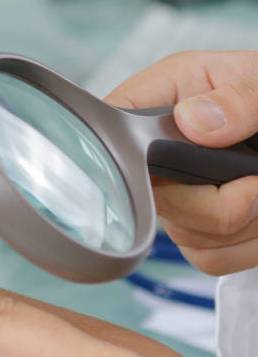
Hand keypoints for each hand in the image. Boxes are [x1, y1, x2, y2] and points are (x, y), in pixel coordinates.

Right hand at [108, 51, 257, 274]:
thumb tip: (191, 122)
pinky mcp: (202, 227)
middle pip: (152, 200)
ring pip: (186, 236)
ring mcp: (179, 192)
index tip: (188, 166)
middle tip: (256, 180)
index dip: (133, 156)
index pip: (112, 131)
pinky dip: (246, 246)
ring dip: (244, 224)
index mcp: (166, 99)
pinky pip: (210, 257)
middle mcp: (162, 149)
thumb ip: (236, 98)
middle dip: (218, 202)